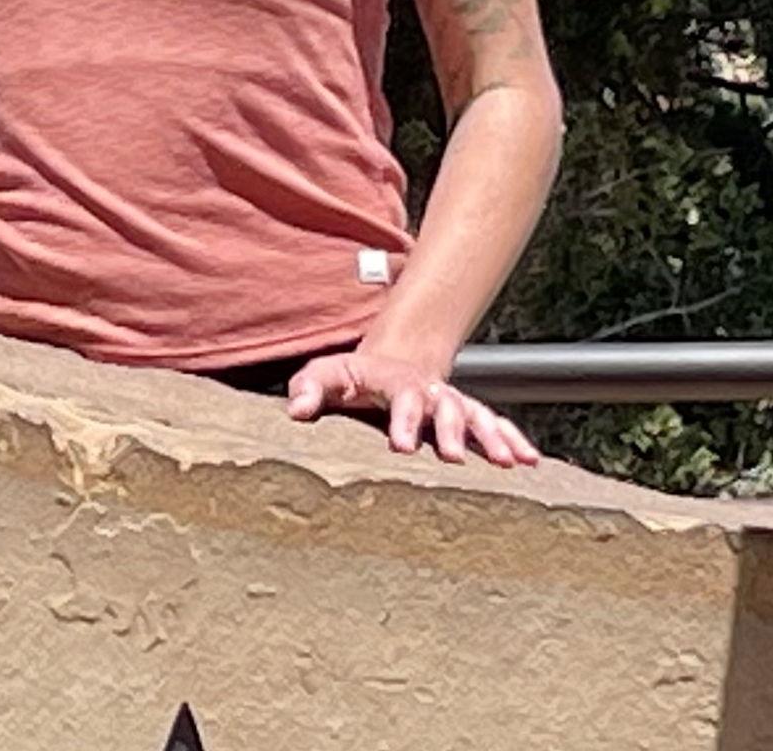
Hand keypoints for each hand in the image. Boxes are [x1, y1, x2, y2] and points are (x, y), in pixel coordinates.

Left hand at [285, 348, 539, 467]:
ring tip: (509, 463)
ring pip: (475, 413)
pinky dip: (513, 438)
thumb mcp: (325, 374)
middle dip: (451, 429)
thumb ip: (309, 388)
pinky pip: (495, 422)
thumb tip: (296, 411)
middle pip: (444, 404)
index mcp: (392, 379)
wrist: (387, 364)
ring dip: (492, 436)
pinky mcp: (466, 413)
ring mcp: (450, 400)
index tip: (401, 446)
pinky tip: (531, 461)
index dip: (403, 419)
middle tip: (456, 457)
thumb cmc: (351, 379)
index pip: (400, 395)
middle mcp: (427, 388)